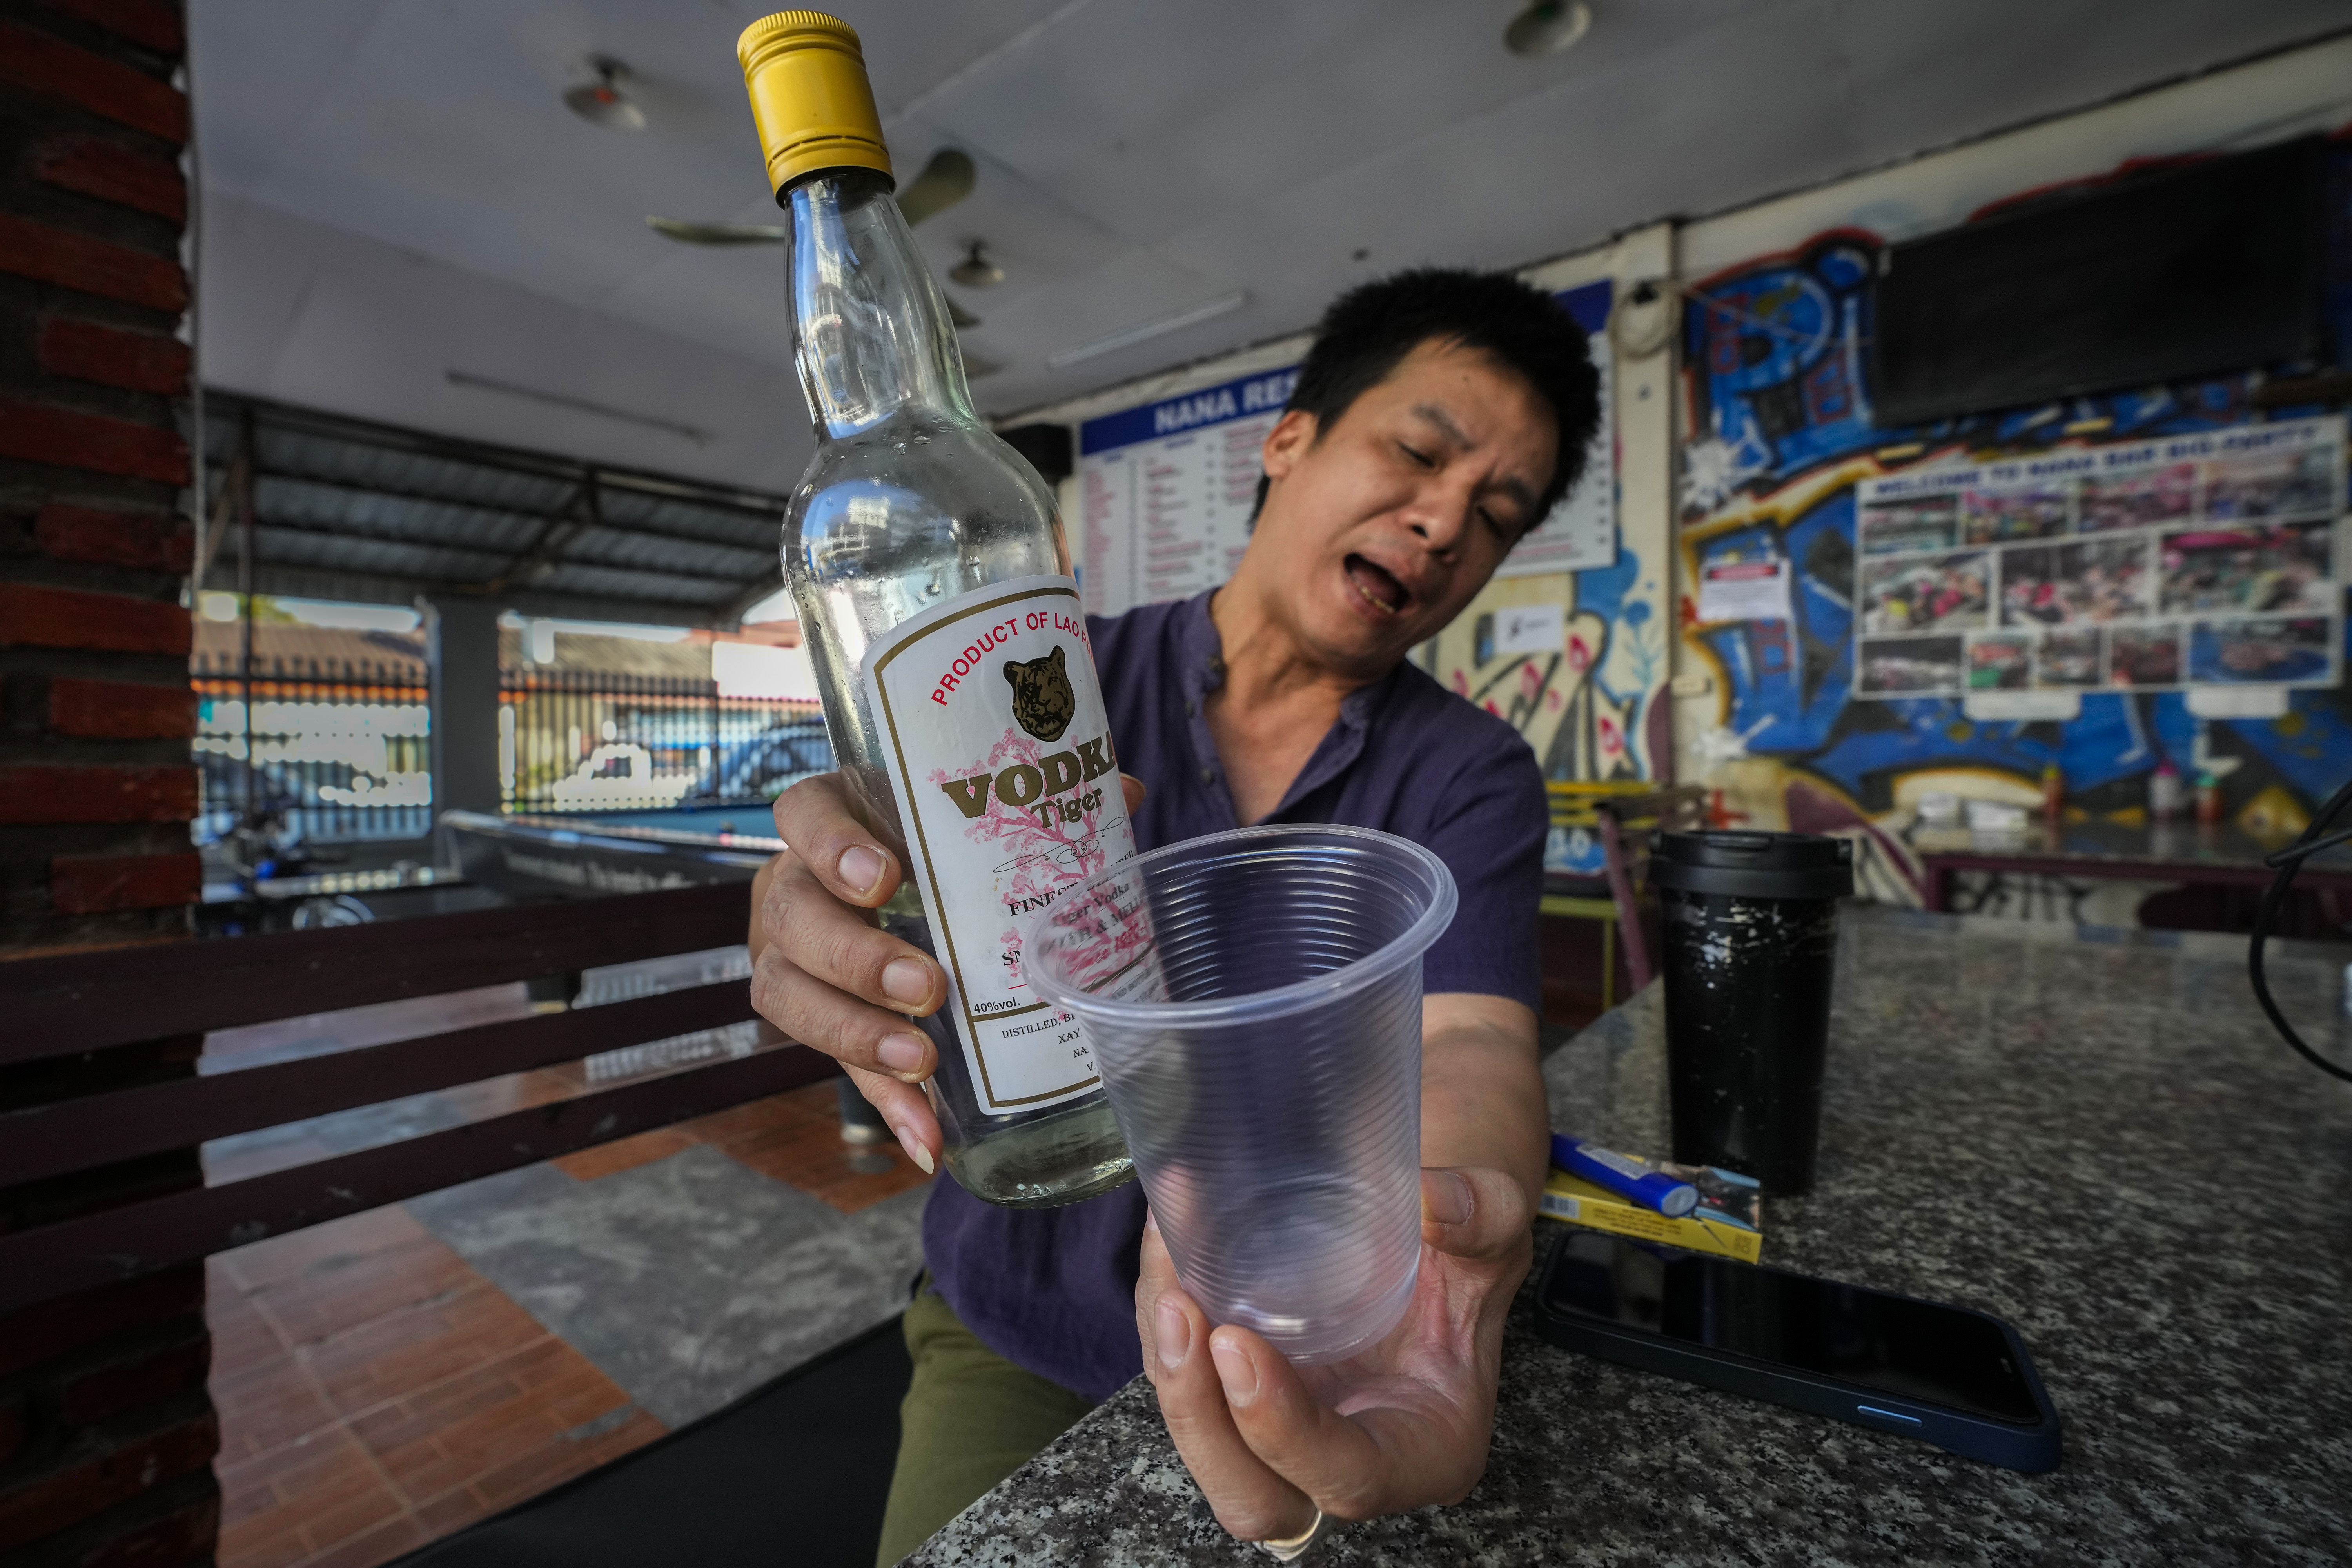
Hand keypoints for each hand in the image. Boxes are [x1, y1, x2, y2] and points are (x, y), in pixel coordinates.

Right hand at [747, 770, 1144, 1173]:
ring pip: (789, 995)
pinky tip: (927, 1137)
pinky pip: (836, 1068)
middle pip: (794, 918)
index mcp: (831, 821)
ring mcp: (793, 958)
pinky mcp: (817, 1023)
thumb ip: (1038, 809)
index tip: (884, 878)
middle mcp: (794, 887)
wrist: (897, 903)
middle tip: (927, 986)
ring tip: (921, 1062)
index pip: (805, 816)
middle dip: (856, 958)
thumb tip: (1125, 791)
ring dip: (856, 1036)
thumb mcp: (973, 825)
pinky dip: (885, 1104)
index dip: (831, 845)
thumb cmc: (936, 849)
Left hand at [1135, 1165, 1532, 1541]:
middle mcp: (1346, 1462)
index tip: (1235, 1343)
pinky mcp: (1246, 1398)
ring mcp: (1288, 1436)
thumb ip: (1477, 1215)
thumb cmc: (1469, 1253)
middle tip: (1181, 1310)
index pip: (1345, 1476)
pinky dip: (1164, 1325)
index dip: (1282, 1429)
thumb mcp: (1497, 1229)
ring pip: (1206, 1444)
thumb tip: (1430, 1199)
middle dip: (1199, 1415)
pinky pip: (1189, 1386)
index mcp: (1424, 1449)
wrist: (1431, 1244)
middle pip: (1253, 1495)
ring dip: (1170, 1365)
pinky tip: (1167, 1246)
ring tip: (1164, 1264)